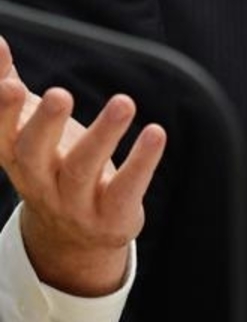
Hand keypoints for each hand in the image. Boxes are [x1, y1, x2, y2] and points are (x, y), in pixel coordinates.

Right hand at [0, 36, 165, 295]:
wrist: (73, 238)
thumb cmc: (51, 164)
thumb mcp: (28, 130)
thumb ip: (8, 85)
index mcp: (15, 157)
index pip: (1, 136)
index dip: (2, 113)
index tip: (8, 84)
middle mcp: (39, 181)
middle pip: (34, 155)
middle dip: (44, 124)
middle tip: (59, 95)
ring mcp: (74, 202)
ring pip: (84, 169)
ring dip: (103, 135)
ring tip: (124, 103)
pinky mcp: (111, 215)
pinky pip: (126, 187)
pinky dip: (141, 162)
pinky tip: (156, 133)